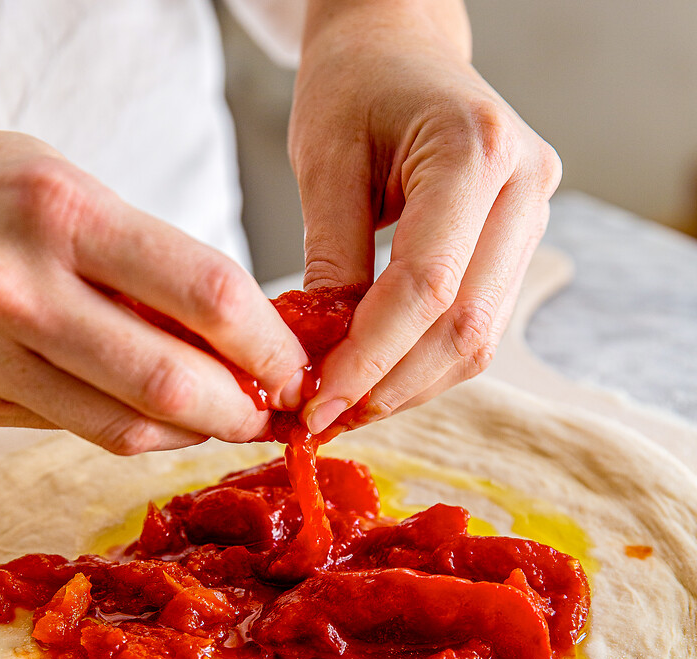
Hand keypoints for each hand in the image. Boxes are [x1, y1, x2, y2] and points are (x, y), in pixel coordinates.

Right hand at [0, 112, 306, 451]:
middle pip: (172, 384)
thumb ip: (149, 267)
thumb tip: (239, 340)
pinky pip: (78, 432)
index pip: (207, 297)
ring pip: (127, 429)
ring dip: (196, 434)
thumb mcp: (69, 190)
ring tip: (227, 417)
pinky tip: (160, 416)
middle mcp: (21, 290)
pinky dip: (136, 431)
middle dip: (245, 411)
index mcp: (61, 213)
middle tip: (276, 411)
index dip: (272, 346)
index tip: (298, 366)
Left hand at [289, 0, 561, 433]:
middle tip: (331, 418)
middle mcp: (524, 187)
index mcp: (475, 150)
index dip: (370, 357)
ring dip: (411, 385)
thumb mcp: (324, 160)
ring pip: (480, 338)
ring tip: (349, 405)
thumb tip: (324, 358)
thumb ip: (332, 259)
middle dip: (392, 385)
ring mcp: (533, 217)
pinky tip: (379, 376)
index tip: (318, 402)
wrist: (400, 48)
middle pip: (466, 326)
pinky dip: (426, 362)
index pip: (427, 285)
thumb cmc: (355, 85)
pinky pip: (478, 324)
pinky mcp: (519, 242)